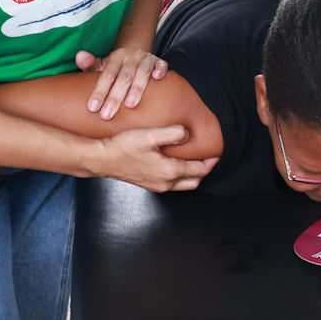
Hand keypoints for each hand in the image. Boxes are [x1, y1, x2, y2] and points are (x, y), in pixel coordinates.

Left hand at [76, 46, 165, 120]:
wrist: (136, 60)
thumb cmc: (116, 70)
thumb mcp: (102, 67)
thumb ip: (90, 64)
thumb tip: (79, 56)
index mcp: (116, 56)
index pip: (107, 75)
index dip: (99, 91)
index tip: (92, 108)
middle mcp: (132, 55)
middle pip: (123, 77)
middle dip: (115, 97)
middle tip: (107, 115)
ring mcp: (147, 58)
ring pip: (142, 72)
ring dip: (137, 89)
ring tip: (130, 105)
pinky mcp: (159, 62)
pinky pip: (162, 64)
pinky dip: (160, 70)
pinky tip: (158, 78)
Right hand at [91, 126, 218, 191]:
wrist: (102, 160)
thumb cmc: (123, 147)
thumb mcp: (150, 135)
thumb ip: (172, 133)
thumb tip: (187, 134)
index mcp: (169, 171)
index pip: (199, 170)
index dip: (211, 162)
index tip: (218, 154)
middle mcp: (165, 182)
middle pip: (194, 182)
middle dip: (204, 171)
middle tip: (210, 159)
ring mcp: (156, 186)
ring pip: (183, 185)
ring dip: (192, 175)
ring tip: (196, 161)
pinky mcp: (149, 184)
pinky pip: (172, 184)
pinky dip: (180, 177)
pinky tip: (176, 165)